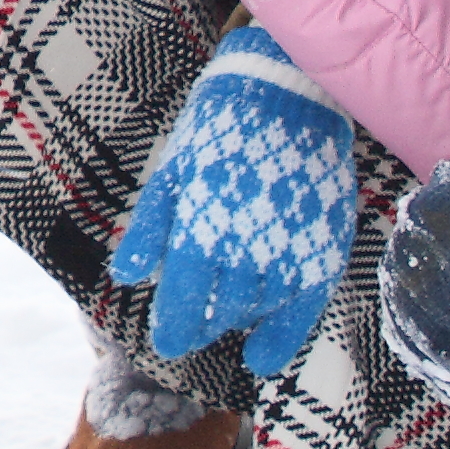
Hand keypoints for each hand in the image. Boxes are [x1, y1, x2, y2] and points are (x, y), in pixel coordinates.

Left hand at [105, 23, 360, 378]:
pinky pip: (303, 309)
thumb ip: (148, 230)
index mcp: (200, 229)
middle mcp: (246, 249)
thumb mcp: (171, 174)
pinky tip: (262, 356)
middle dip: (202, 325)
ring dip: (237, 322)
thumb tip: (126, 278)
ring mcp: (289, 250)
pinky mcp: (324, 248)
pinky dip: (282, 338)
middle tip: (192, 326)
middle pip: (220, 312)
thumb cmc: (217, 130)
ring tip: (224, 318)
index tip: (167, 341)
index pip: (184, 303)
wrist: (285, 92)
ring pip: (258, 311)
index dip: (173, 329)